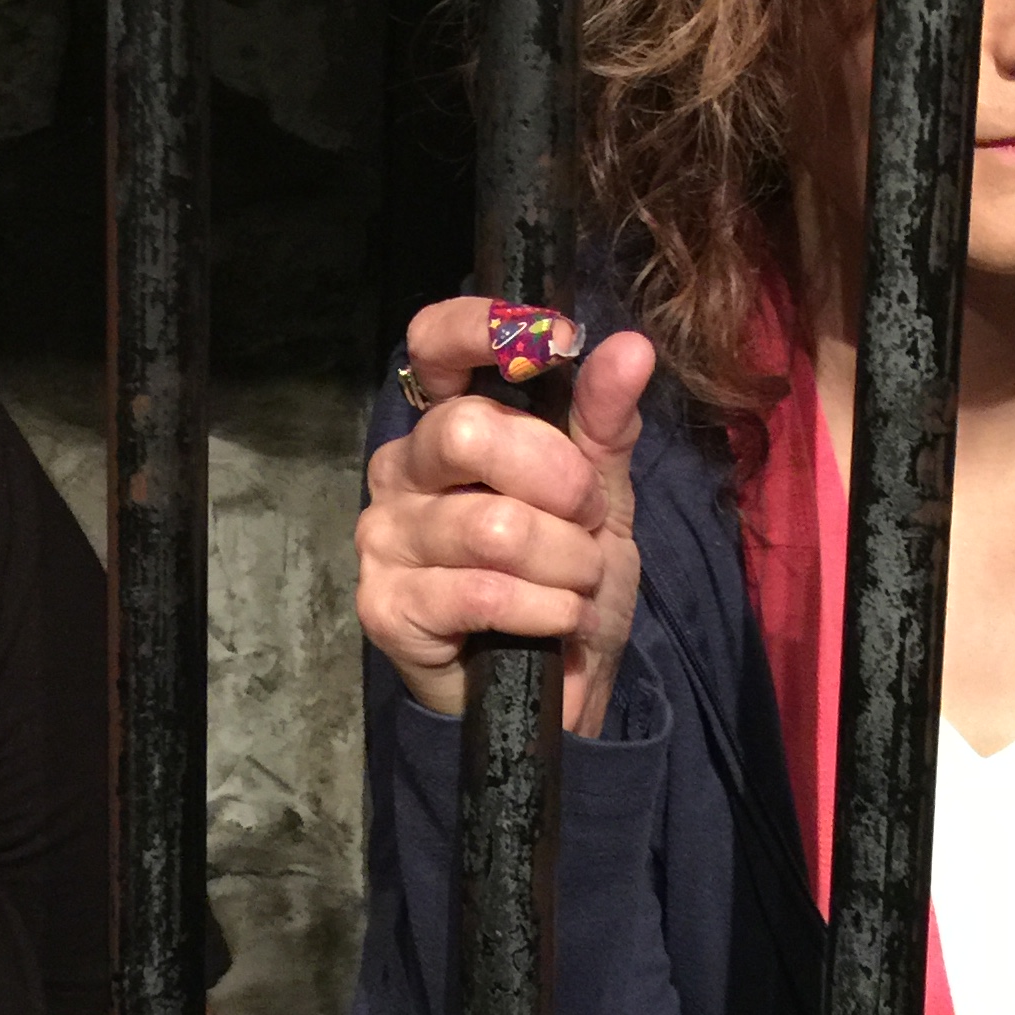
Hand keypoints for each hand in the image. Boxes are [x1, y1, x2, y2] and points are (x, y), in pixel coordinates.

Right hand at [357, 300, 656, 734]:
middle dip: (557, 481)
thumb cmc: (566, 577)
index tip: (561, 340)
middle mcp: (400, 470)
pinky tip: (553, 621)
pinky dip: (545, 610)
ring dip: (566, 563)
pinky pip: (484, 592)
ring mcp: (384, 538)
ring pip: (492, 526)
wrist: (558, 686)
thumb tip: (630, 346)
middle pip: (466, 433)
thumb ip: (606, 421)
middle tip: (586, 518)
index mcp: (446, 425)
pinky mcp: (385, 607)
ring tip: (575, 584)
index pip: (432, 343)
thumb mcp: (602, 495)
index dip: (486, 328)